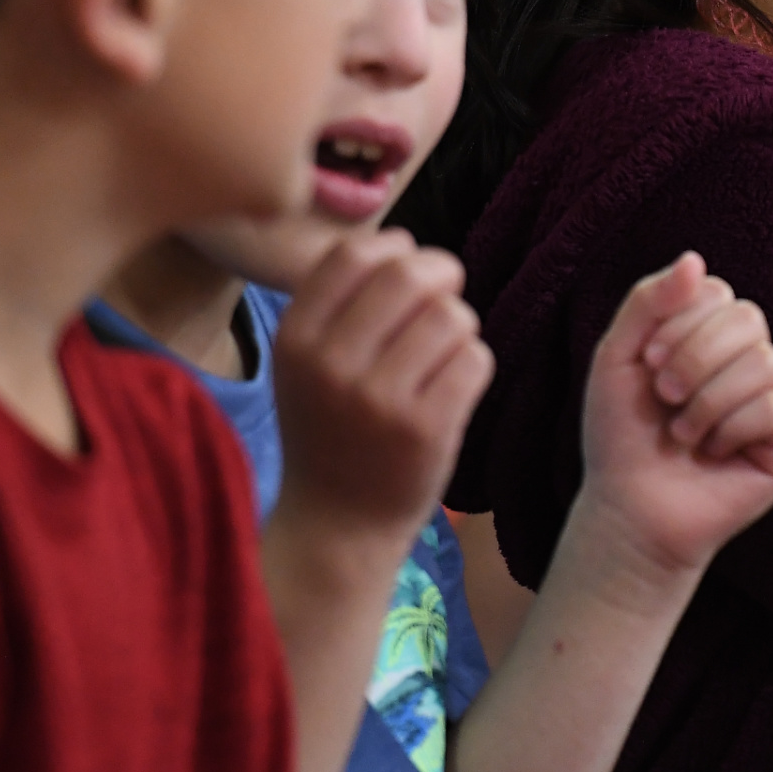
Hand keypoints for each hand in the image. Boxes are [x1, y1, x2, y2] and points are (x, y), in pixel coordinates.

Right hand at [272, 230, 493, 538]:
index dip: (395, 249)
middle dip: (442, 274)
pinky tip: (453, 389)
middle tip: (446, 296)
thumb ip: (341, 304)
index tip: (407, 268)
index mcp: (296, 339)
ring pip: (451, 316)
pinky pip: (476, 359)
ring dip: (460, 328)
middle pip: (410, 274)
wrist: (337, 526)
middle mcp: (331, 364)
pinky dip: (475, 366)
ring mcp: (379, 398)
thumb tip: (403, 244)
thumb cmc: (332, 432)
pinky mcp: (426, 428)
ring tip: (443, 356)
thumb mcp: (306, 365)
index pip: (353, 254)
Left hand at [578, 253, 772, 582]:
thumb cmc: (623, 434)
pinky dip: (730, 429)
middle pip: (749, 319)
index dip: (680, 323)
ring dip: (707, 399)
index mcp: (712, 334)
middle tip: (664, 394)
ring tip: (684, 431)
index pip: (718, 293)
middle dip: (695, 356)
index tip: (648, 363)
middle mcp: (750, 359)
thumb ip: (650, 301)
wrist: (630, 508)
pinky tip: (713, 452)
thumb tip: (694, 258)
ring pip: (765, 362)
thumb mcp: (619, 355)